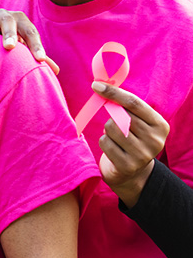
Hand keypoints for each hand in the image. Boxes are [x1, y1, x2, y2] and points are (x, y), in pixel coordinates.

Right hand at [0, 9, 55, 71]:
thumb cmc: (7, 41)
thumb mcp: (21, 45)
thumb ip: (34, 56)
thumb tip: (54, 71)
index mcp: (19, 20)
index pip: (30, 31)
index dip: (36, 45)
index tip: (39, 60)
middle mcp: (2, 15)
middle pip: (8, 20)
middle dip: (9, 33)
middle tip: (10, 47)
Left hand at [95, 82, 169, 207]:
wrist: (133, 173)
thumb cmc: (131, 138)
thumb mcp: (137, 122)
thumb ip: (125, 106)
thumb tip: (101, 86)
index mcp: (160, 125)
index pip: (134, 103)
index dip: (114, 92)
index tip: (96, 85)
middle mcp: (156, 140)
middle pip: (121, 116)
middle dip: (112, 116)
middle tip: (116, 124)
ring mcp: (142, 155)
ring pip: (111, 128)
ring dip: (108, 131)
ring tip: (117, 139)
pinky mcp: (127, 165)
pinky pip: (105, 142)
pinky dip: (104, 142)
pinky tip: (113, 149)